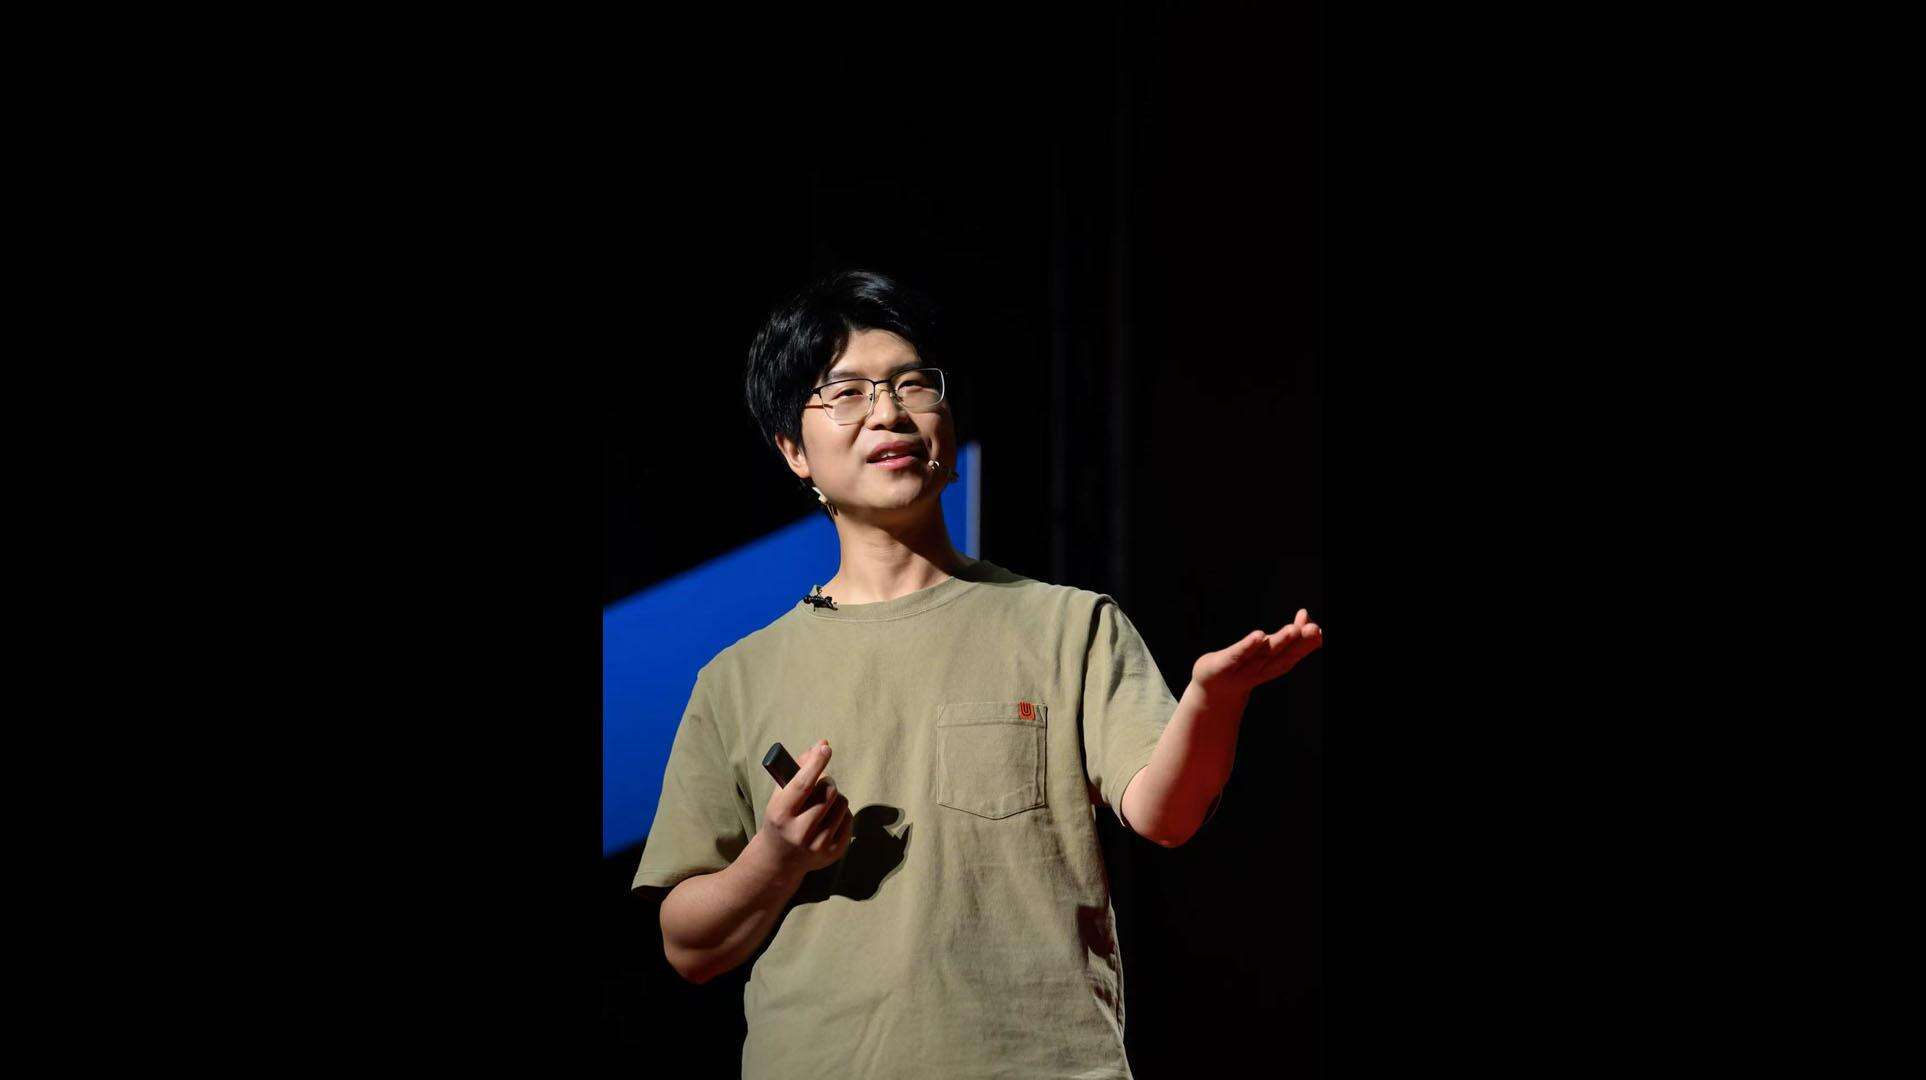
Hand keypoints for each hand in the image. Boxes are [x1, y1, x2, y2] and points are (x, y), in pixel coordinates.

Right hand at [759, 739, 852, 876]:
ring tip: (822, 804)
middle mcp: (799, 832)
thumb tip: (821, 746)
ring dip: (834, 797)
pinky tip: (828, 818)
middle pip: (828, 792)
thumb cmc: (781, 818)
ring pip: (841, 803)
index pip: (803, 784)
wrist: (779, 860)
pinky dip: (841, 812)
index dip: (815, 764)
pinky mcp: (833, 853)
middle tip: (820, 784)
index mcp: (780, 815)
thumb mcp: (780, 796)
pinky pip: (848, 818)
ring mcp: (818, 845)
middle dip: (827, 782)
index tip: (825, 748)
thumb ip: (797, 770)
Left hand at [1191, 608, 1323, 698]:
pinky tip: (1259, 635)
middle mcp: (1260, 668)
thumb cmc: (1240, 666)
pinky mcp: (1222, 664)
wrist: (1210, 689)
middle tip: (1315, 630)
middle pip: (1282, 654)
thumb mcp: (1264, 650)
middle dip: (1299, 643)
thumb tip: (1305, 614)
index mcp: (1272, 665)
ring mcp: (1241, 668)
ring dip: (1279, 642)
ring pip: (1263, 654)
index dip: (1307, 644)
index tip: (1320, 632)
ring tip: (1293, 629)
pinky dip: (1248, 646)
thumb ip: (1286, 636)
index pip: (1293, 653)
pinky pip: (1237, 654)